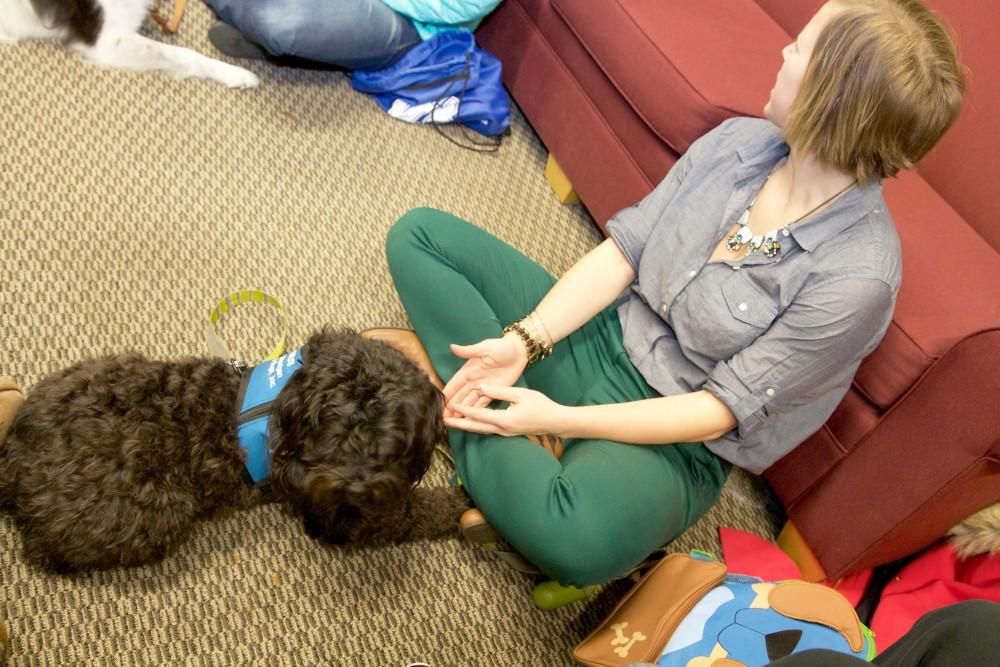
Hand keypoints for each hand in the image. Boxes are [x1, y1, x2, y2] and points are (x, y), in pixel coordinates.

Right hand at [442, 334, 527, 416]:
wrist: (519, 351)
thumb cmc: (502, 347)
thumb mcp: (485, 347)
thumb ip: (469, 351)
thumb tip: (452, 347)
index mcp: (468, 370)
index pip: (454, 384)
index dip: (446, 394)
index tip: (438, 403)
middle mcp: (473, 380)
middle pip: (459, 396)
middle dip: (450, 407)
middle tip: (442, 418)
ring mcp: (483, 387)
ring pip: (469, 402)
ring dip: (461, 411)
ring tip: (452, 422)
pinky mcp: (494, 392)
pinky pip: (483, 404)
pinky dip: (476, 411)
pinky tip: (469, 419)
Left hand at [444, 385, 568, 436]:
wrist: (555, 421)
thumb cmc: (540, 405)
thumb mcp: (520, 394)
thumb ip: (499, 391)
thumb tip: (482, 387)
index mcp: (504, 419)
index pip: (479, 415)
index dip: (464, 410)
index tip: (451, 406)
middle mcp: (502, 429)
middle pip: (476, 427)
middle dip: (459, 424)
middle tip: (444, 421)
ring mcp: (505, 432)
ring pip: (481, 430)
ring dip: (466, 426)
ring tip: (452, 422)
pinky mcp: (507, 432)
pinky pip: (488, 429)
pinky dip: (477, 426)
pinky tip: (470, 422)